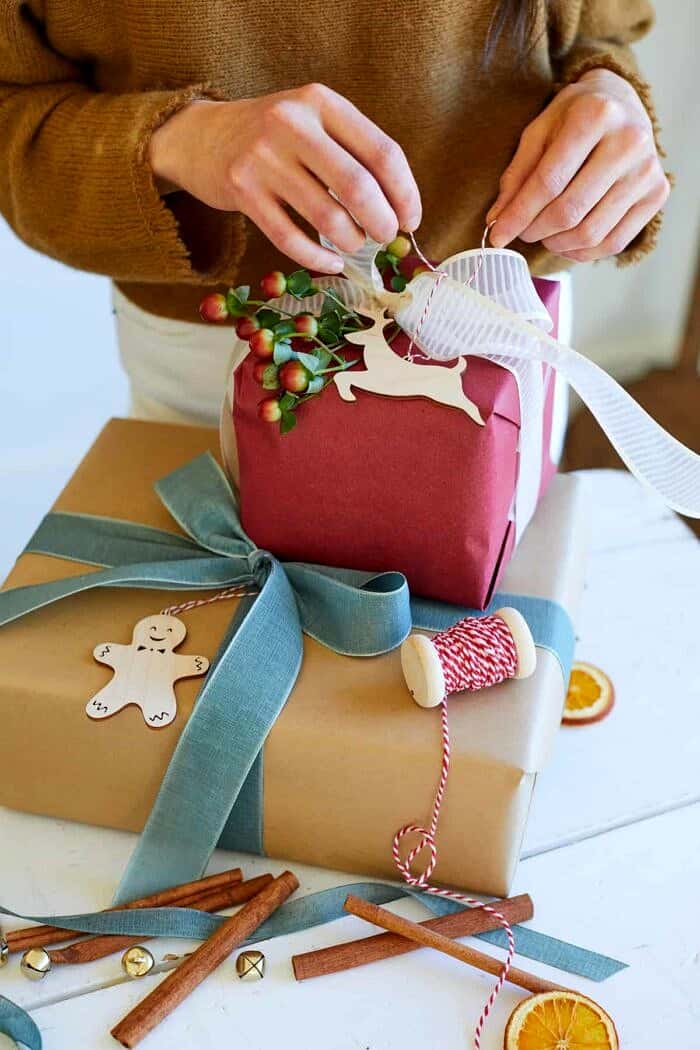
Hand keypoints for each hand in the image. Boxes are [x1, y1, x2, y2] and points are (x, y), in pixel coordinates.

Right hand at [148, 84, 420, 272]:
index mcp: (321, 102)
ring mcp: (263, 158)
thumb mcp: (313, 123)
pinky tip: (331, 261)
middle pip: (358, 187)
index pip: (382, 152)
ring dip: (351, 241)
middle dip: (381, 222)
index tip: (411, 219)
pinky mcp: (242, 191)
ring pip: (326, 216)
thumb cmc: (274, 138)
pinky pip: (290, 238)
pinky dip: (318, 258)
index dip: (405, 193)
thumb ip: (352, 152)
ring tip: (354, 244)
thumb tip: (400, 208)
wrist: (202, 137)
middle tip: (385, 237)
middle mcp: (292, 123)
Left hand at [487, 68, 669, 261]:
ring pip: (590, 232)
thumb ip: (517, 175)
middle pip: (569, 211)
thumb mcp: (539, 131)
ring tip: (544, 234)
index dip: (518, 215)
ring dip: (556, 243)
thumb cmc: (573, 117)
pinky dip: (582, 251)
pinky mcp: (657, 193)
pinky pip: (614, 242)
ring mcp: (647, 170)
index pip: (548, 182)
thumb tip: (497, 221)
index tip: (496, 235)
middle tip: (522, 232)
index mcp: (595, 116)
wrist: (621, 101)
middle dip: (535, 230)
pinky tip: (566, 241)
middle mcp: (628, 141)